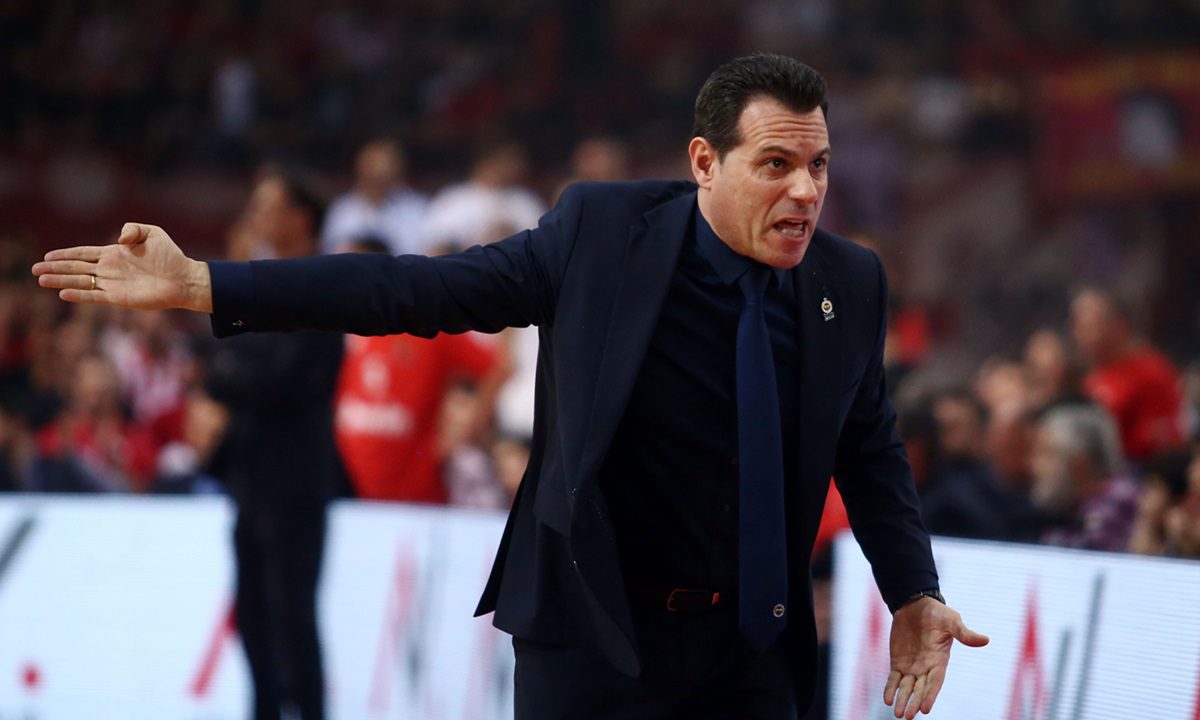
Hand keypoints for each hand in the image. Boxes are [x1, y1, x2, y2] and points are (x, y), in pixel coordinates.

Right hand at [32, 223, 212, 312]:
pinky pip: (95, 296)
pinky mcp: (119, 298)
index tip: (47, 255)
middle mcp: (110, 269)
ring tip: (41, 280)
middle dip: (55, 268)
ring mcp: (113, 284)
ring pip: (81, 282)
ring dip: (61, 281)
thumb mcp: (152, 233)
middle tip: (35, 269)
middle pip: (76, 268)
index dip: (65, 254)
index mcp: (114, 254)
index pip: (83, 253)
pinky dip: (80, 295)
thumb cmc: (170, 255)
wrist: (183, 278)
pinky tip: (64, 294)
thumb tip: (118, 238)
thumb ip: (132, 229)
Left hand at [884, 597, 987, 717]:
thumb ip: (965, 634)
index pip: (935, 682)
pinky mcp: (898, 661)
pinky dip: (890, 689)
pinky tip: (887, 700)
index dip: (930, 695)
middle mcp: (926, 667)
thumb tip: (986, 640)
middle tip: (909, 716)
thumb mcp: (952, 621)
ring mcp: (911, 666)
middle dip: (914, 702)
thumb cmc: (937, 613)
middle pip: (920, 689)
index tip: (925, 709)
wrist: (915, 604)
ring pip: (906, 687)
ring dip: (902, 700)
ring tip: (899, 714)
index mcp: (940, 661)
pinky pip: (893, 678)